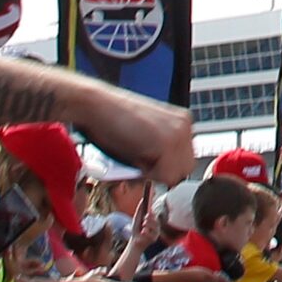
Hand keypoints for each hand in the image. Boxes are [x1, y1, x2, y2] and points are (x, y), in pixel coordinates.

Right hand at [78, 87, 193, 182]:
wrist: (95, 105)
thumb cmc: (111, 120)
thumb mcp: (144, 137)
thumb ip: (161, 152)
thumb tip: (167, 174)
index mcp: (181, 121)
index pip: (185, 160)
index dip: (164, 167)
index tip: (147, 159)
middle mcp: (184, 125)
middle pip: (185, 169)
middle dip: (163, 171)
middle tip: (140, 158)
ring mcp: (178, 133)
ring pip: (176, 175)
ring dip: (155, 172)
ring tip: (136, 154)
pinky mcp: (168, 142)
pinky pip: (166, 175)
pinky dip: (148, 173)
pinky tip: (135, 153)